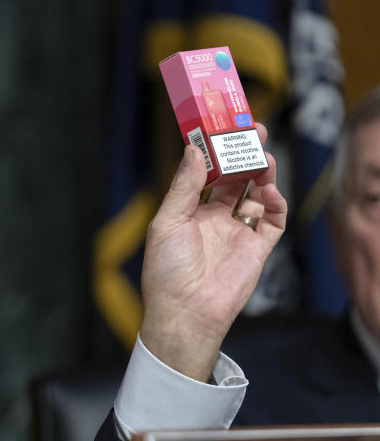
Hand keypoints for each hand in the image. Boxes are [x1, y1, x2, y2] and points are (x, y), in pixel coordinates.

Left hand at [139, 123, 286, 380]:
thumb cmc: (166, 270)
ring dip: (262, 174)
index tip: (224, 128)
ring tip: (264, 157)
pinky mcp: (257, 249)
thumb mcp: (167, 221)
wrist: (185, 312)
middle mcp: (214, 218)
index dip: (217, 151)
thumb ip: (184, 186)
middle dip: (245, 155)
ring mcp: (237, 232)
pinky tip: (268, 192)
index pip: (207, 172)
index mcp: (189, 210)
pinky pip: (272, 221)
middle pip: (236, 178)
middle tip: (256, 131)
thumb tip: (193, 149)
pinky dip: (274, 204)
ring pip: (256, 194)